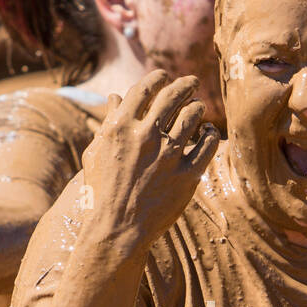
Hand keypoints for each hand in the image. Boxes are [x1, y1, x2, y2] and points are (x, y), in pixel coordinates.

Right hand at [81, 71, 219, 245]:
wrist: (117, 229)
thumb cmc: (102, 191)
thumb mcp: (97, 153)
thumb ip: (109, 122)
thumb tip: (117, 96)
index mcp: (121, 127)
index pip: (145, 88)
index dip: (157, 78)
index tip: (164, 77)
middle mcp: (146, 136)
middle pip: (172, 96)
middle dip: (185, 84)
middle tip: (192, 82)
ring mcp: (169, 156)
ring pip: (192, 116)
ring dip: (198, 107)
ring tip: (199, 108)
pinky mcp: (188, 175)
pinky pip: (207, 145)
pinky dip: (210, 134)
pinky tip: (208, 133)